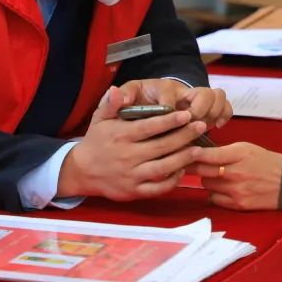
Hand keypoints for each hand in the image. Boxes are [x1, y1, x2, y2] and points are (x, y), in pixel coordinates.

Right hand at [60, 86, 207, 200]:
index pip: (149, 127)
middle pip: (161, 146)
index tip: (186, 114)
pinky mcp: (133, 192)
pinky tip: (183, 169)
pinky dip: (172, 181)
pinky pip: (157, 188)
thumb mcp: (99, 119)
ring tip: (199, 148)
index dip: (169, 120)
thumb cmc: (96, 141)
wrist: (81, 171)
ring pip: (163, 168)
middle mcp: (127, 156)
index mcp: (121, 136)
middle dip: (184, 136)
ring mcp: (131, 176)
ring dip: (183, 158)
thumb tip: (117, 89)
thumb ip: (111, 104)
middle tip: (201, 126)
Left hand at [113, 78, 232, 128]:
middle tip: (190, 126)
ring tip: (204, 127)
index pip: (170, 92)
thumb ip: (119, 97)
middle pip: (203, 92)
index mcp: (163, 87)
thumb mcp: (127, 97)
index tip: (165, 117)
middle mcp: (184, 90)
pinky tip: (218, 126)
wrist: (152, 99)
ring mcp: (198, 97)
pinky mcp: (207, 106)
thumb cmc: (140, 99)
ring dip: (213, 112)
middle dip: (198, 110)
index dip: (169, 106)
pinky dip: (225, 114)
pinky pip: (225, 105)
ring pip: (217, 96)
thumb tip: (115, 93)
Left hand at [191, 143, 281, 210]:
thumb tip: (201, 153)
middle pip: (202, 171)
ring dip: (208, 180)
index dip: (192, 153)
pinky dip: (215, 193)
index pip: (207, 155)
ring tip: (216, 176)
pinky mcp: (238, 205)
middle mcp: (235, 173)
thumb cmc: (266, 162)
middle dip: (194, 166)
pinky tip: (223, 188)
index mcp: (238, 154)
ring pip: (206, 185)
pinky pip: (214, 199)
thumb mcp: (247, 148)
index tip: (183, 151)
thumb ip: (224, 150)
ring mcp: (235, 191)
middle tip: (188, 163)